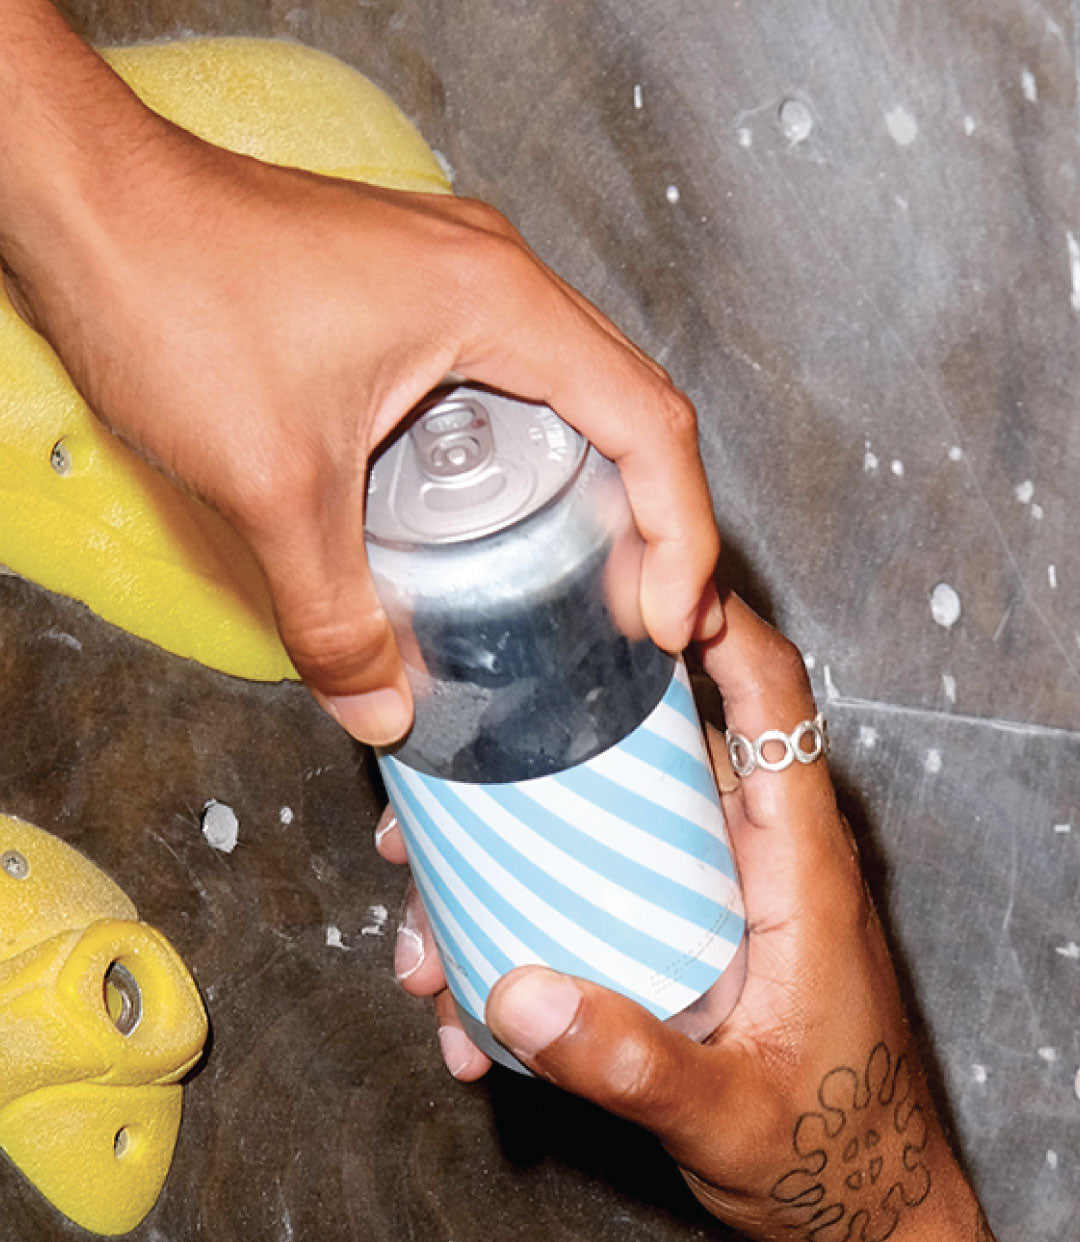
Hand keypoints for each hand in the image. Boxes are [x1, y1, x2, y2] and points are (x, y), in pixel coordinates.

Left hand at [0, 7, 720, 743]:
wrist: (85, 205)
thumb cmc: (173, 288)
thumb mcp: (271, 484)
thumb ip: (332, 614)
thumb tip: (380, 705)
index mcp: (497, 302)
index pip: (647, 423)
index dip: (681, 532)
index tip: (669, 616)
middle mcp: (494, 276)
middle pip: (627, 406)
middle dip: (654, 518)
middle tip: (640, 614)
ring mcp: (453, 277)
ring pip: (572, 390)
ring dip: (599, 484)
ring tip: (592, 579)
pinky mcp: (408, 294)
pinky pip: (509, 377)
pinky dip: (531, 454)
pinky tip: (497, 519)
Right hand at [382, 596, 1043, 1241]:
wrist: (860, 1214)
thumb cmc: (832, 1151)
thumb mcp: (728, 1112)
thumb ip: (635, 1062)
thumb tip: (517, 994)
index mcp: (796, 861)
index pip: (771, 700)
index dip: (714, 624)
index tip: (628, 579)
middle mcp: (750, 857)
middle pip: (643, 758)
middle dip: (532, 770)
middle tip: (433, 804)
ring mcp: (707, 895)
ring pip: (596, 834)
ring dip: (502, 870)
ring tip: (424, 939)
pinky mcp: (676, 937)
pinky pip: (588, 901)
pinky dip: (521, 936)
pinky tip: (466, 1008)